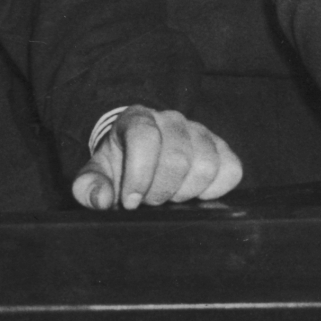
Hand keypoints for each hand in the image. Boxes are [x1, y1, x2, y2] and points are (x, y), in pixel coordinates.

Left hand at [72, 109, 242, 210]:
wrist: (141, 154)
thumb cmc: (120, 166)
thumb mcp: (96, 174)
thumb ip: (88, 187)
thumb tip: (101, 199)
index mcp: (137, 119)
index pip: (145, 137)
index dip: (139, 174)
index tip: (131, 201)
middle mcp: (172, 120)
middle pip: (178, 158)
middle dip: (161, 191)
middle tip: (150, 201)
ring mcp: (201, 133)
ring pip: (207, 165)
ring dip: (187, 192)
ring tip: (171, 197)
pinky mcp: (223, 149)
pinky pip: (232, 171)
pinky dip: (216, 189)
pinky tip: (195, 194)